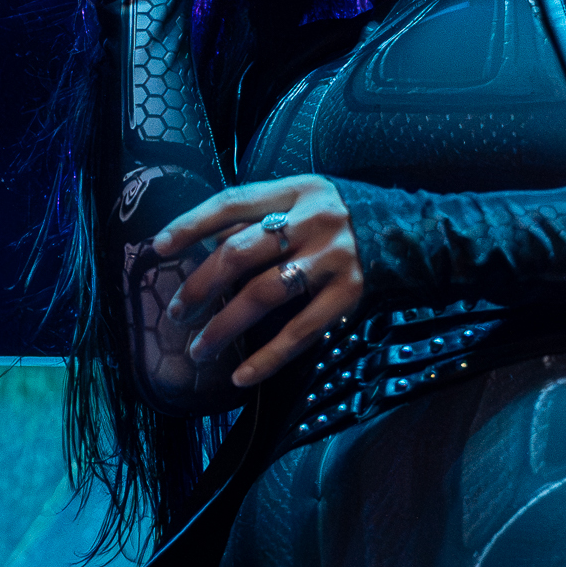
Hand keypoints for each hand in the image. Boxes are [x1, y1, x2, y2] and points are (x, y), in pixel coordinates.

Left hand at [154, 175, 363, 387]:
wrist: (406, 234)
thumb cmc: (338, 219)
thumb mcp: (302, 201)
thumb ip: (260, 219)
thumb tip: (202, 247)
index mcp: (295, 190)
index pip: (232, 202)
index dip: (192, 224)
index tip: (159, 248)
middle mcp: (314, 219)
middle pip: (240, 252)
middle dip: (200, 286)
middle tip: (177, 314)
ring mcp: (333, 258)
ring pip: (264, 294)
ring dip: (224, 326)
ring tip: (199, 350)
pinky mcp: (350, 295)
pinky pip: (299, 332)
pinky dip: (267, 358)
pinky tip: (242, 376)